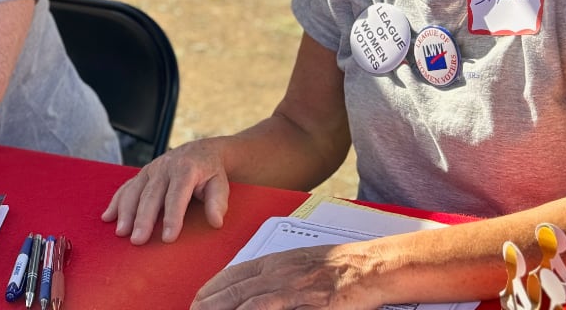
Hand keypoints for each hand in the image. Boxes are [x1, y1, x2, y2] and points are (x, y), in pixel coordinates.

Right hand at [101, 137, 231, 244]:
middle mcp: (165, 167)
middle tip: (137, 241)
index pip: (177, 195)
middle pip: (151, 195)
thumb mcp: (221, 184)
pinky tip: (108, 217)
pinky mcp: (142, 174)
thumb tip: (216, 221)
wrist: (201, 151)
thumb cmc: (211, 173)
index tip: (168, 238)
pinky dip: (116, 202)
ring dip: (125, 212)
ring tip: (121, 233)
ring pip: (135, 191)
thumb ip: (218, 202)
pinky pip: (126, 187)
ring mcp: (151, 169)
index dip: (172, 217)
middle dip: (143, 219)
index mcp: (186, 169)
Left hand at [191, 244, 377, 309]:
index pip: (234, 274)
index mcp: (275, 261)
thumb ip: (278, 275)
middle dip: (210, 303)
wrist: (368, 265)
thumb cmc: (338, 266)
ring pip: (247, 302)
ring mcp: (290, 288)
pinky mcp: (306, 302)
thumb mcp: (300, 264)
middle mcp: (277, 272)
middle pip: (234, 289)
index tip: (197, 298)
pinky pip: (269, 309)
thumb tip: (257, 287)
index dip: (213, 288)